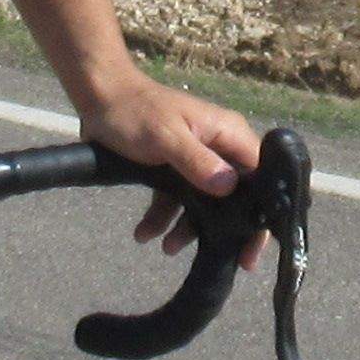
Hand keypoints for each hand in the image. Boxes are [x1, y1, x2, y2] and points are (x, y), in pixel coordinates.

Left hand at [79, 66, 265, 252]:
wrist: (99, 99)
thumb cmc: (136, 113)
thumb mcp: (166, 138)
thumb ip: (197, 162)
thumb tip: (229, 188)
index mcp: (228, 134)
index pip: (260, 175)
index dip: (260, 212)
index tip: (251, 246)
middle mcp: (218, 148)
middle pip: (235, 196)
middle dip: (225, 229)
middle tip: (222, 261)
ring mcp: (196, 160)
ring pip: (204, 203)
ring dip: (187, 227)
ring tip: (168, 248)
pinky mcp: (174, 170)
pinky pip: (177, 200)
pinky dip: (163, 218)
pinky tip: (145, 234)